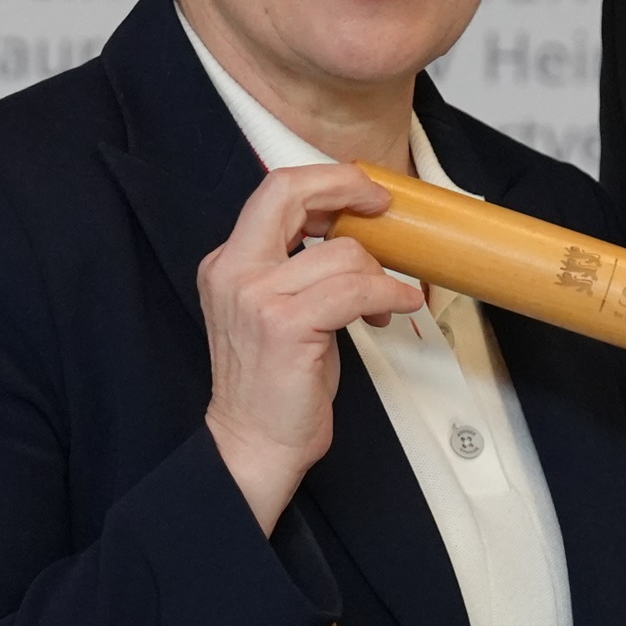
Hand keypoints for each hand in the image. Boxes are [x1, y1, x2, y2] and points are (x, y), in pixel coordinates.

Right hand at [197, 165, 423, 532]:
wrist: (252, 444)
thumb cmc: (273, 384)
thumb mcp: (274, 311)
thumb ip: (297, 268)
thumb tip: (350, 234)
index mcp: (228, 264)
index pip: (273, 191)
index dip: (324, 181)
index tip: (361, 192)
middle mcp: (234, 272)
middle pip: (288, 193)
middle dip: (344, 186)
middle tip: (380, 204)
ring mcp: (257, 297)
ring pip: (341, 252)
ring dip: (379, 274)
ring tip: (386, 301)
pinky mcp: (286, 326)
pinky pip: (356, 290)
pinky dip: (389, 296)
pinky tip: (398, 308)